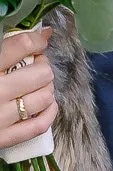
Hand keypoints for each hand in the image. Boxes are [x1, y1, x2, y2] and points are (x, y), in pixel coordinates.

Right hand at [0, 27, 56, 145]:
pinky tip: (46, 104)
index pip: (21, 46)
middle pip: (41, 73)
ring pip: (45, 97)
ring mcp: (1, 118)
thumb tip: (41, 32)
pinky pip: (40, 125)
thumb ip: (2, 50)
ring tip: (37, 84)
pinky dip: (49, 112)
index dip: (36, 40)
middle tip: (35, 65)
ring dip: (46, 88)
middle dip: (42, 66)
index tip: (39, 41)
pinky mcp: (4, 138)